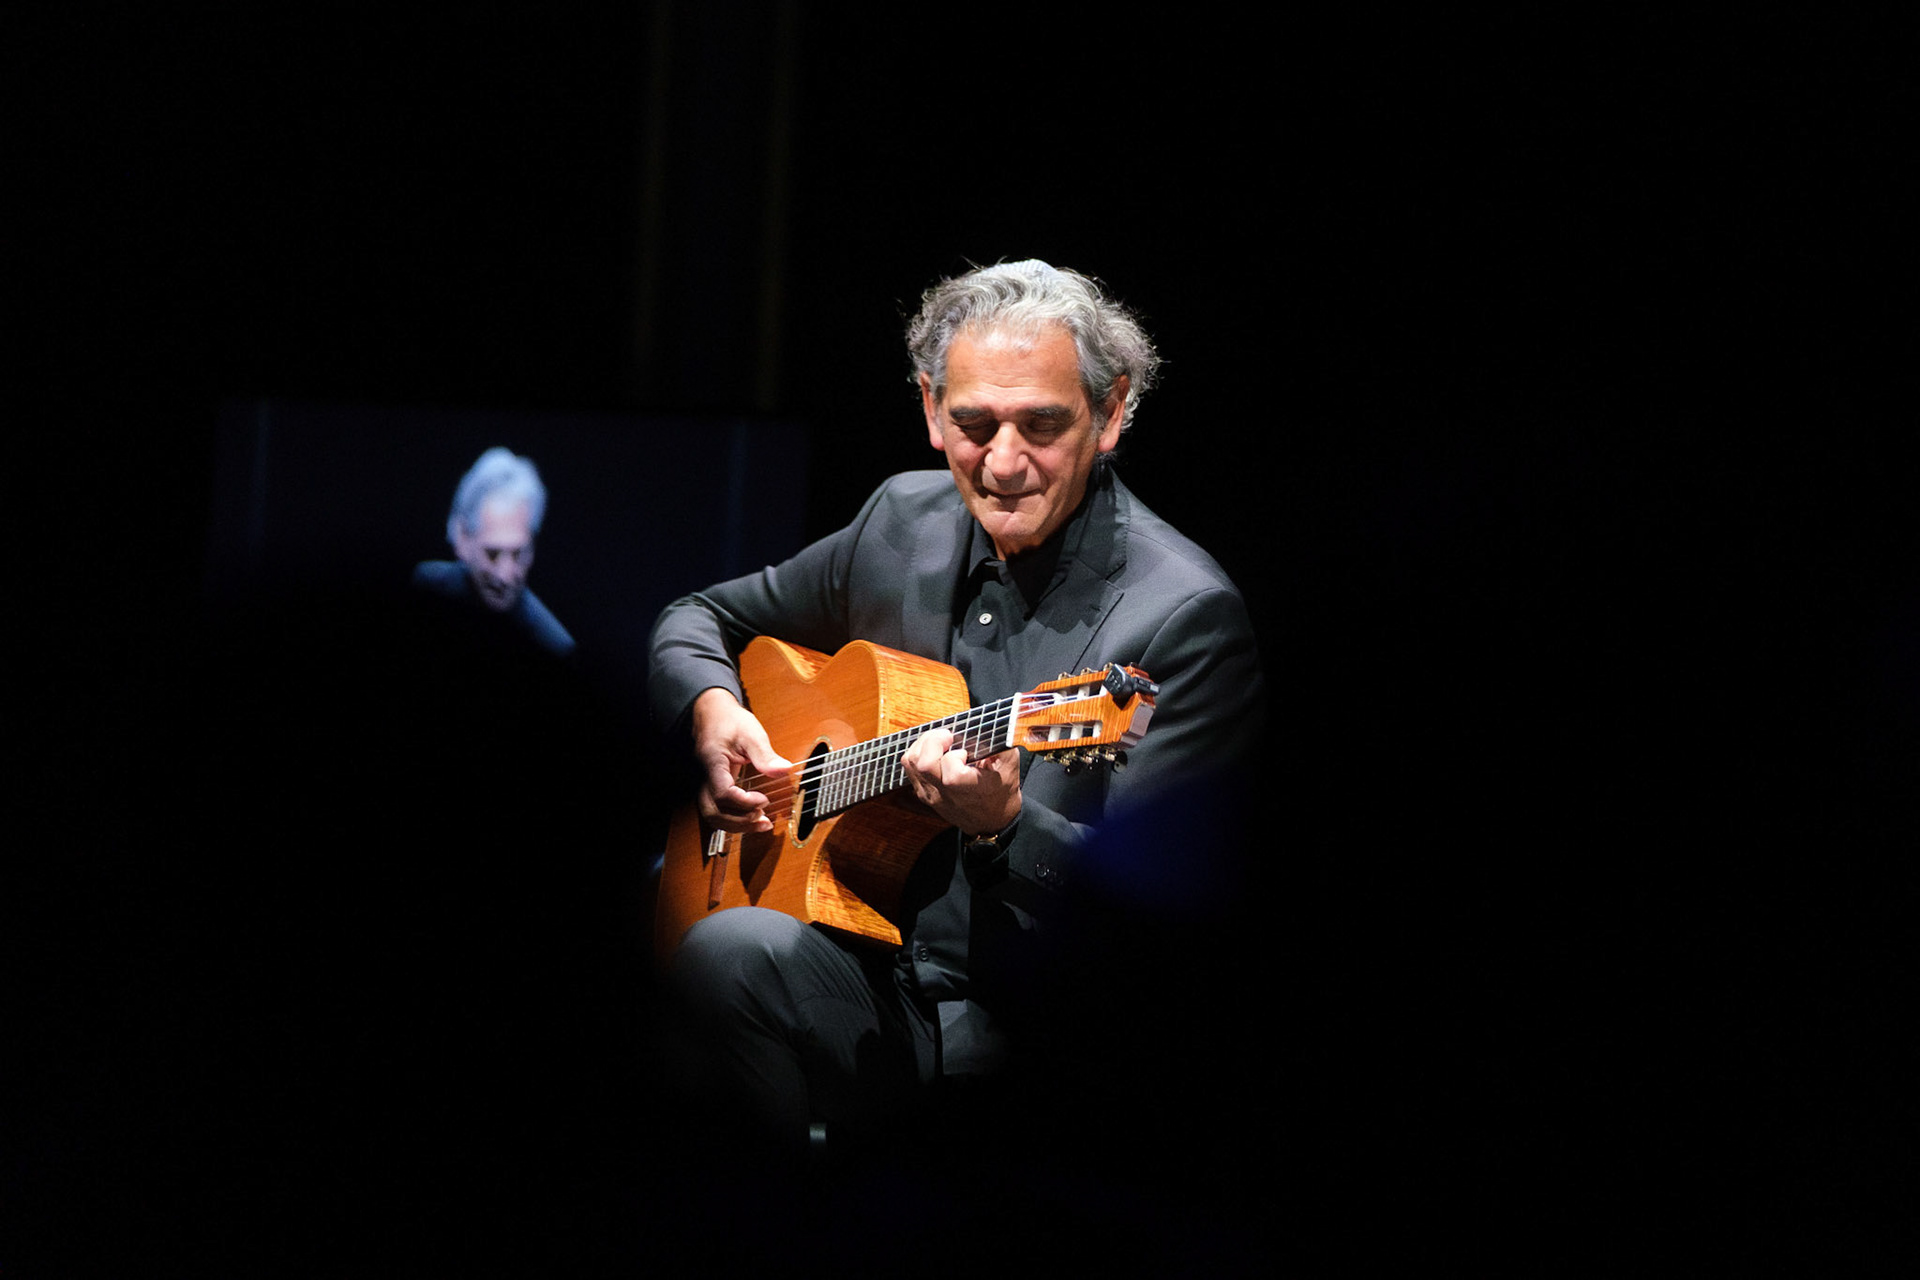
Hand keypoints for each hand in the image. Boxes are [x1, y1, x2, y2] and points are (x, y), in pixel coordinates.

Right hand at [691, 688, 791, 833]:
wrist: (711, 713)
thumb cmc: (728, 721)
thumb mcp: (750, 733)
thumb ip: (765, 755)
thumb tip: (785, 770)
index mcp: (713, 763)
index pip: (722, 793)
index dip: (744, 802)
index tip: (764, 799)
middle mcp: (704, 777)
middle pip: (713, 812)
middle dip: (739, 823)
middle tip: (763, 820)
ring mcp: (705, 783)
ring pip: (712, 815)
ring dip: (736, 825)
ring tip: (761, 823)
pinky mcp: (711, 787)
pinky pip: (717, 809)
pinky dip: (733, 819)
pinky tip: (752, 817)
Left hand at [899, 728, 1020, 836]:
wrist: (991, 822)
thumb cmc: (1001, 791)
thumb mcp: (1009, 764)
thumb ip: (999, 741)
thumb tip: (984, 723)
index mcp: (971, 790)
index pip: (951, 774)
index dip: (955, 756)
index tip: (965, 752)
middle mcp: (946, 795)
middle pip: (923, 764)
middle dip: (933, 741)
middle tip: (947, 737)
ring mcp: (931, 795)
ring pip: (911, 762)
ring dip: (923, 745)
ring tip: (940, 742)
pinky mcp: (923, 793)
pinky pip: (909, 767)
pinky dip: (919, 753)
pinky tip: (935, 752)